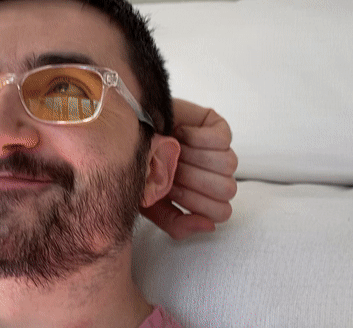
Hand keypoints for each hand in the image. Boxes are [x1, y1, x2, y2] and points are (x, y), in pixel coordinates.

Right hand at [141, 99, 237, 239]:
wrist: (125, 132)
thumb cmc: (137, 168)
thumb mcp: (151, 204)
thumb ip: (176, 223)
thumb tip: (209, 226)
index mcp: (202, 197)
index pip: (222, 212)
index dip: (195, 203)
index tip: (169, 189)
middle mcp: (214, 175)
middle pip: (227, 189)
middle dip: (192, 179)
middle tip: (169, 168)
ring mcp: (219, 150)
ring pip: (228, 164)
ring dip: (192, 157)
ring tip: (172, 149)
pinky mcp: (217, 126)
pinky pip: (222, 140)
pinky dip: (196, 138)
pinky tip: (179, 134)